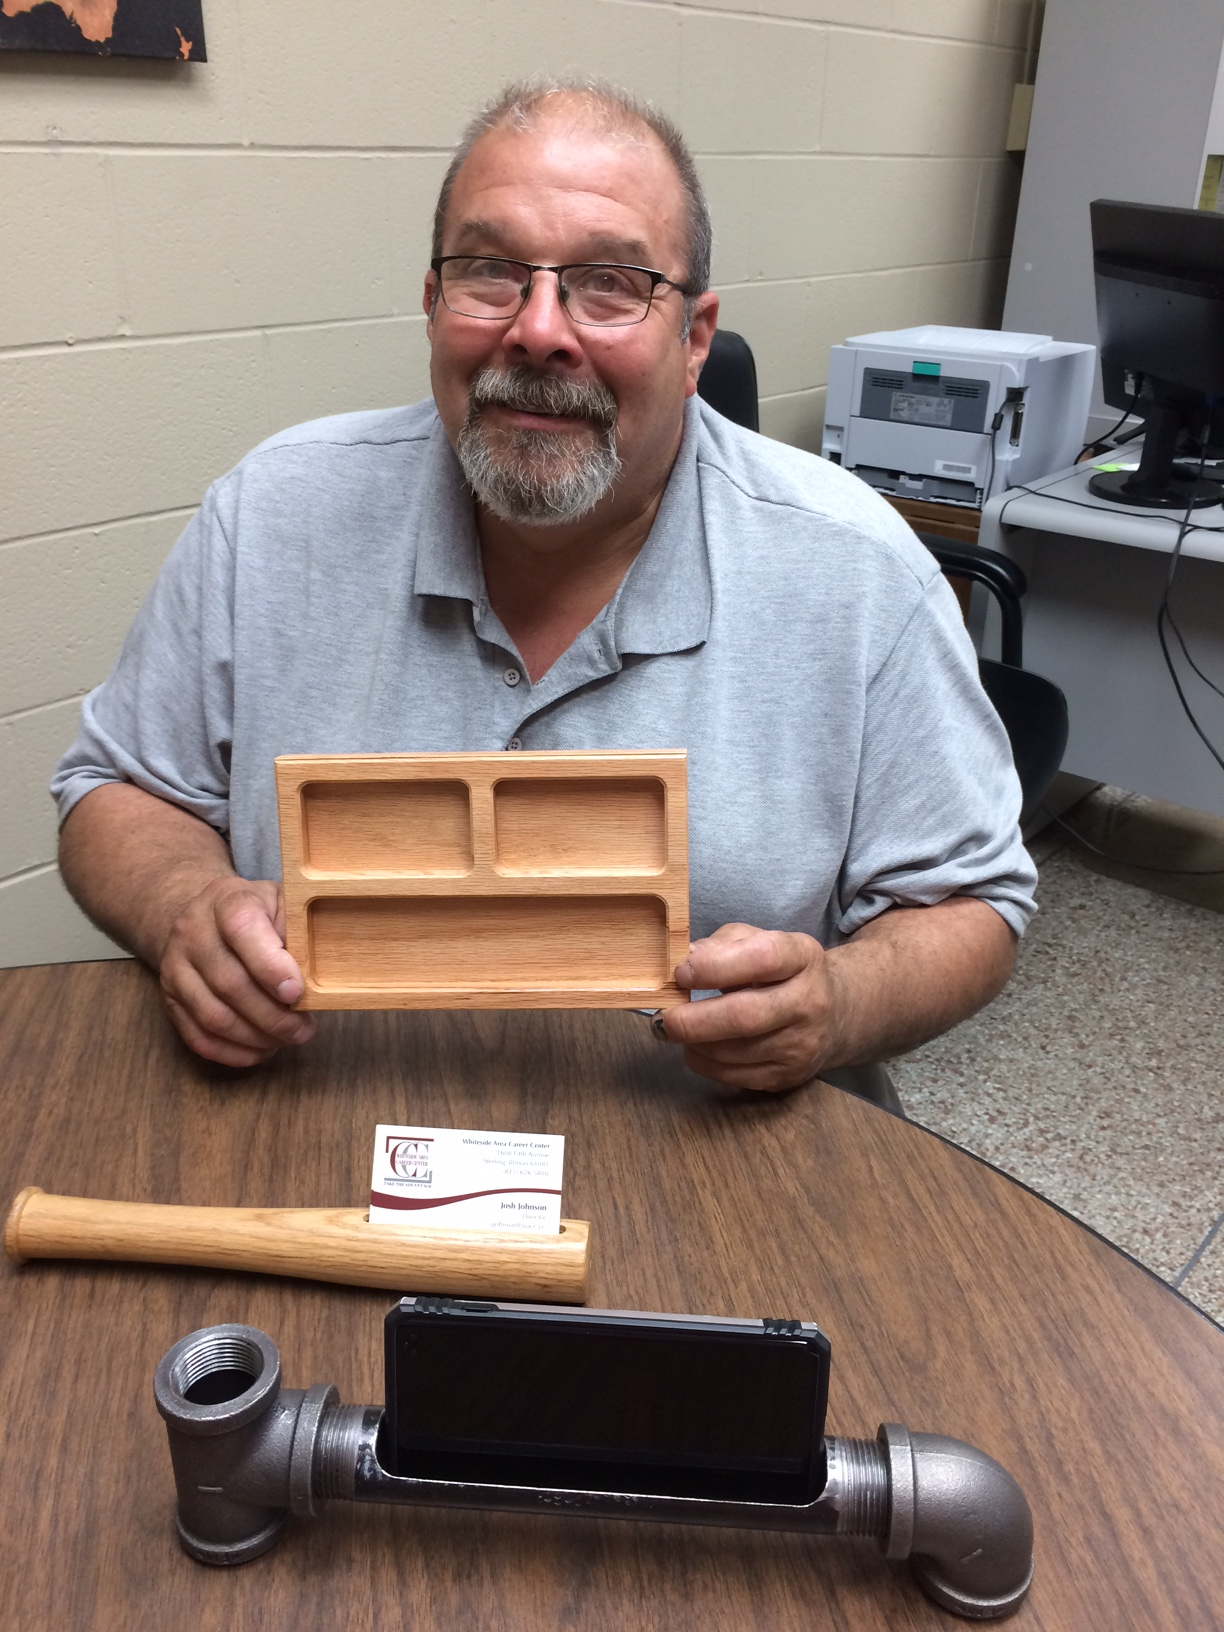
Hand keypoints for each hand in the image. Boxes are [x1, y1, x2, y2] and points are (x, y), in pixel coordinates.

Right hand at [158, 877, 315, 1066]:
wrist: (204, 915)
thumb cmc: (257, 912)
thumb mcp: (281, 901)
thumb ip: (297, 928)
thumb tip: (311, 971)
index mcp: (226, 901)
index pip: (243, 931)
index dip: (270, 966)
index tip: (296, 992)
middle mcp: (193, 932)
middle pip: (230, 983)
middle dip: (273, 1016)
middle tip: (303, 1029)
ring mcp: (175, 968)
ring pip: (214, 1016)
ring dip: (256, 1038)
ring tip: (286, 1039)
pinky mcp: (169, 999)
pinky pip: (198, 1037)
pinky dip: (233, 1052)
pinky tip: (261, 1049)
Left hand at [660, 923, 839, 1091]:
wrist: (835, 1013)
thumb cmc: (782, 971)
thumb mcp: (759, 941)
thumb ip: (722, 944)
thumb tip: (684, 959)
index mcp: (802, 957)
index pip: (761, 959)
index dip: (714, 967)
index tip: (680, 974)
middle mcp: (810, 1001)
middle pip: (744, 1016)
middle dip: (693, 1020)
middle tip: (664, 1017)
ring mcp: (802, 1043)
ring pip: (734, 1052)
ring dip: (694, 1043)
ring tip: (676, 1030)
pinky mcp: (790, 1076)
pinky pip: (735, 1076)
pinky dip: (704, 1063)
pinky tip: (697, 1047)